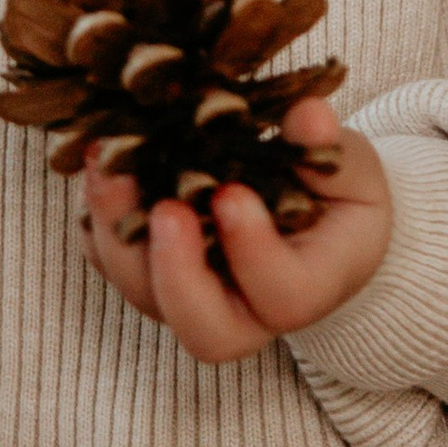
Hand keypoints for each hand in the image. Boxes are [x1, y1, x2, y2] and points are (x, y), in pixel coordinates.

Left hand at [79, 97, 389, 362]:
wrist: (308, 217)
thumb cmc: (335, 197)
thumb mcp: (350, 168)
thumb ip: (330, 149)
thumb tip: (309, 116)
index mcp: (307, 289)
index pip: (283, 297)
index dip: (254, 253)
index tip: (233, 195)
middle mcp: (244, 312)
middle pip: (204, 330)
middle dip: (176, 273)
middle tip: (164, 209)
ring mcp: (189, 297)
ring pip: (145, 296)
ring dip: (118, 237)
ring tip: (109, 167)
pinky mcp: (150, 272)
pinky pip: (111, 264)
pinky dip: (98, 221)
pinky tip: (97, 167)